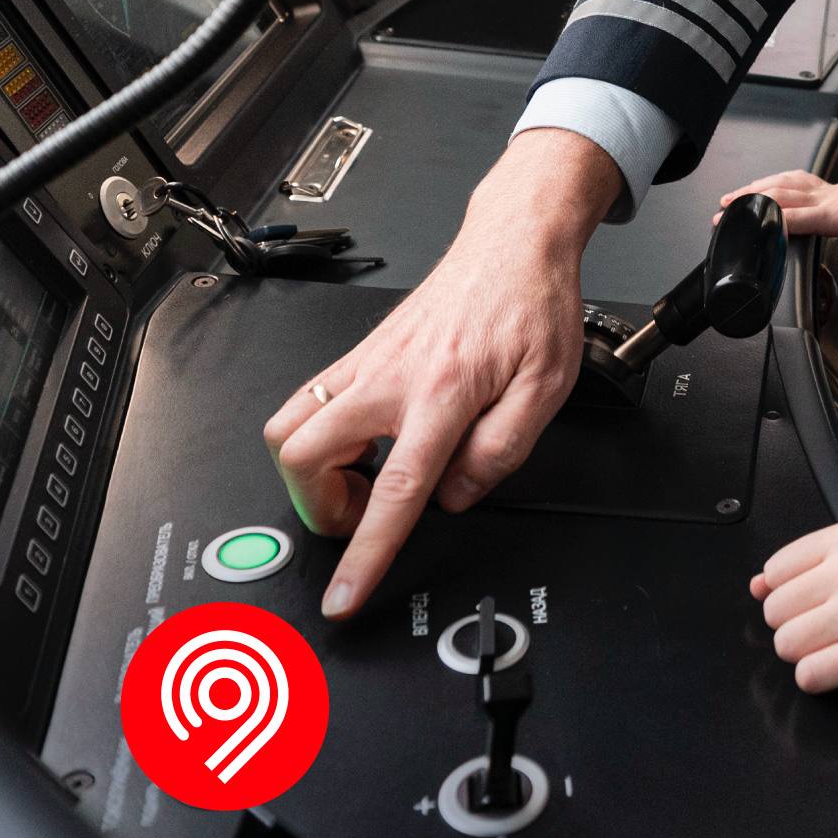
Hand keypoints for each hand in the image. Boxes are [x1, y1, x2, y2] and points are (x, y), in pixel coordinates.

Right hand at [263, 128, 618, 617]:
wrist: (515, 243)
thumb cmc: (533, 305)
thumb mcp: (548, 387)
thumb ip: (502, 451)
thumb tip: (455, 497)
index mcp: (443, 394)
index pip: (394, 492)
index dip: (366, 552)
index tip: (344, 594)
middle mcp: (391, 377)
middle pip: (303, 456)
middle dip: (319, 505)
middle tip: (363, 513)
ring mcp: (367, 362)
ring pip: (289, 426)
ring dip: (311, 470)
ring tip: (361, 479)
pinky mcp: (360, 352)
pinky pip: (309, 400)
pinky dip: (318, 434)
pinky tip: (365, 438)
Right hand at [719, 141, 837, 316]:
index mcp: (836, 212)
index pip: (795, 216)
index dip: (769, 222)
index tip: (745, 229)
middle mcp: (825, 198)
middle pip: (779, 197)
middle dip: (748, 205)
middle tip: (721, 216)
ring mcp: (825, 189)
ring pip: (783, 184)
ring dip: (755, 189)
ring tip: (730, 198)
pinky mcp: (829, 186)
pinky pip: (795, 180)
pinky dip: (774, 181)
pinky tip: (765, 185)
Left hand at [751, 525, 837, 691]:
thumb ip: (810, 564)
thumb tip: (756, 585)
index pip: (774, 571)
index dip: (787, 595)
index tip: (811, 603)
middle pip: (775, 612)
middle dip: (795, 627)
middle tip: (829, 629)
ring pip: (787, 644)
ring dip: (806, 655)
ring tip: (837, 648)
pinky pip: (811, 675)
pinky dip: (818, 678)